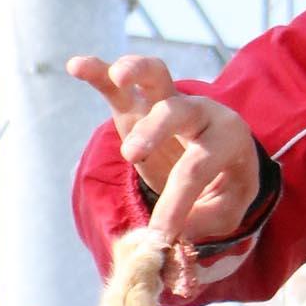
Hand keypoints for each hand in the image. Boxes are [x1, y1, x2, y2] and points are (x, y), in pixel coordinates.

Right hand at [67, 53, 258, 242]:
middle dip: (154, 130)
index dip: (176, 204)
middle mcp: (202, 113)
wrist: (226, 160)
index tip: (159, 236)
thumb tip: (162, 240)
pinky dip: (98, 71)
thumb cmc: (225, 186)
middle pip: (178, 111)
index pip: (197, 168)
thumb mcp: (227, 211)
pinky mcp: (141, 103)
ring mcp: (170, 102)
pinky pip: (119, 83)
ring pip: (156, 75)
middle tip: (132, 155)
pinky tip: (76, 66)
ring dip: (135, 71)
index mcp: (229, 139)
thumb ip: (200, 223)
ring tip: (117, 76)